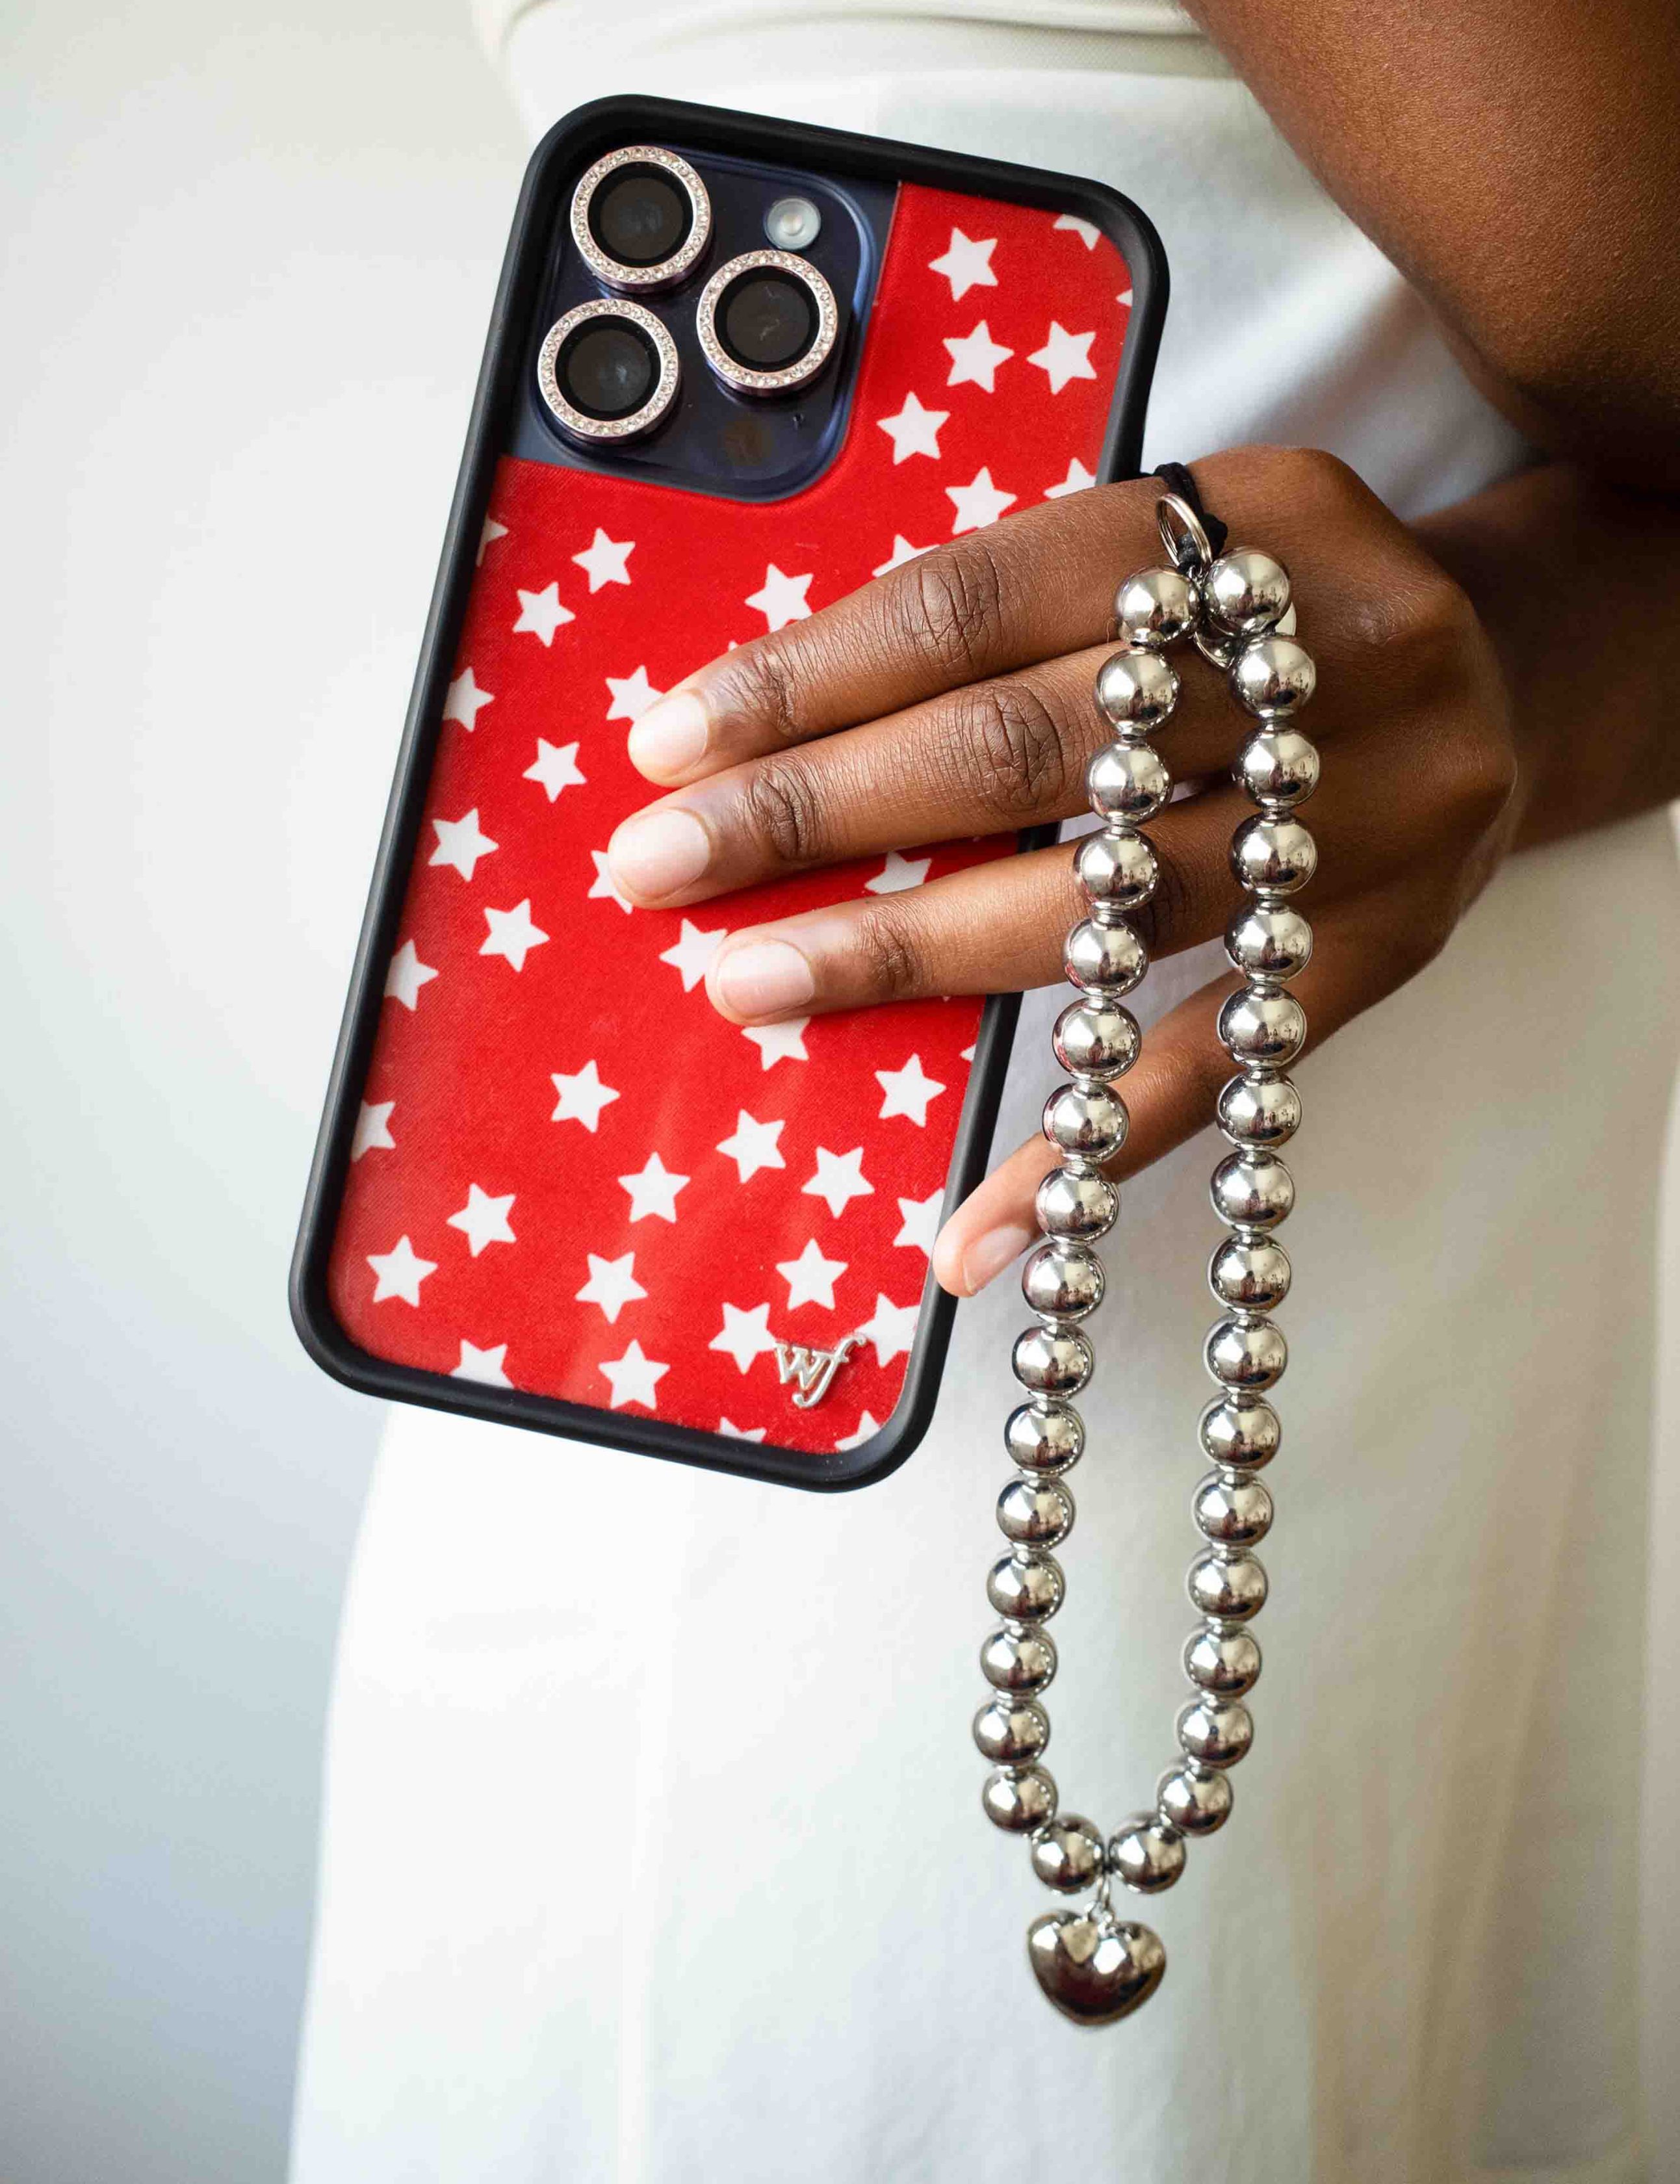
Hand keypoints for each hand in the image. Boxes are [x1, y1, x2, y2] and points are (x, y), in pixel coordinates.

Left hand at [605, 447, 1519, 1298]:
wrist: (1510, 675)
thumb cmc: (1273, 620)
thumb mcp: (1174, 549)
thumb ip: (1018, 617)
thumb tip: (786, 741)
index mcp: (1243, 522)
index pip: (979, 602)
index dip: (810, 677)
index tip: (671, 745)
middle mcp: (1324, 660)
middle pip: (1023, 749)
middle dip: (819, 812)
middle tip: (661, 870)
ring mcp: (1368, 820)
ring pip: (1105, 908)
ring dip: (909, 953)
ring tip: (756, 983)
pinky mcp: (1384, 953)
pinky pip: (1216, 1066)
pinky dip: (1086, 1147)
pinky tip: (973, 1228)